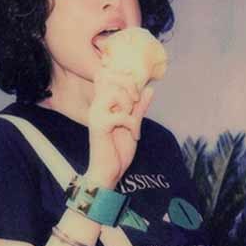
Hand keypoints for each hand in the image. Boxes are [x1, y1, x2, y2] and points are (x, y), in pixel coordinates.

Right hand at [86, 68, 154, 188]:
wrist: (109, 172)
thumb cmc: (118, 150)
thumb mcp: (133, 124)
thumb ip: (139, 107)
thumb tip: (149, 89)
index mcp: (102, 104)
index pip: (105, 75)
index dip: (122, 74)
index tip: (135, 84)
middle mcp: (96, 106)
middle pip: (110, 78)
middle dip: (130, 86)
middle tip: (138, 101)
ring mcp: (96, 115)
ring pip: (114, 93)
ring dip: (129, 103)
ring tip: (134, 119)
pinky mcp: (99, 126)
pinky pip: (121, 115)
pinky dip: (133, 124)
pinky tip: (135, 135)